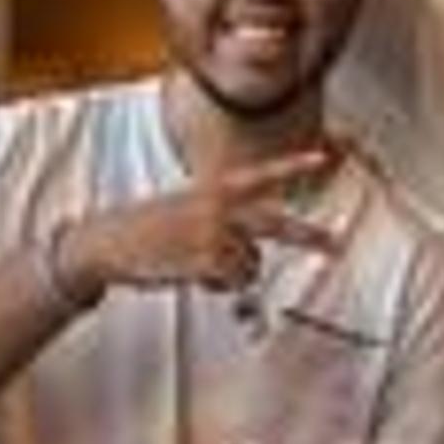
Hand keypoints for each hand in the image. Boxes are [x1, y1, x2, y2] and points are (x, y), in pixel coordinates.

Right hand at [55, 147, 342, 305]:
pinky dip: (219, 286)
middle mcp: (217, 207)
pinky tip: (195, 275)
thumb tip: (249, 254)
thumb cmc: (145, 229)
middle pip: (276, 224)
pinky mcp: (205, 258)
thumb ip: (220, 220)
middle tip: (336, 246)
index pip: (259, 174)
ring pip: (250, 264)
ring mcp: (213, 233)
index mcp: (212, 188)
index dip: (292, 166)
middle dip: (310, 237)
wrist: (107, 242)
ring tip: (198, 264)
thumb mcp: (184, 208)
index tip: (322, 158)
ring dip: (231, 273)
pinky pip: (233, 281)